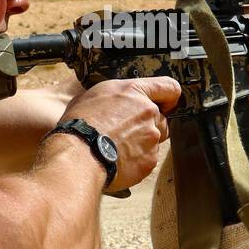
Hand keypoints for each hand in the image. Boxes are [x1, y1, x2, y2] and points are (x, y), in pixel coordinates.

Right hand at [59, 76, 180, 190]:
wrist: (79, 154)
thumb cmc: (80, 124)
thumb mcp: (92, 95)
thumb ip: (114, 96)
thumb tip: (112, 100)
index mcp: (135, 91)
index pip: (169, 87)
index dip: (168, 97)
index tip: (165, 104)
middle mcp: (148, 112)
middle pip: (161, 118)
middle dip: (148, 125)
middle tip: (126, 132)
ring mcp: (151, 136)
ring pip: (154, 140)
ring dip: (142, 143)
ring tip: (118, 148)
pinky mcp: (150, 159)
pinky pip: (148, 159)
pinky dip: (136, 161)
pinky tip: (118, 160)